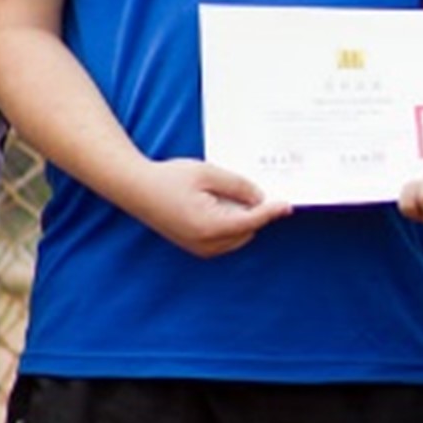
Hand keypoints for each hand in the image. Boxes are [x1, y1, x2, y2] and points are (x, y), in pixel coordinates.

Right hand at [124, 158, 293, 257]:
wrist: (136, 188)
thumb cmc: (169, 178)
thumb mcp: (207, 174)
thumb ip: (237, 186)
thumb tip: (259, 198)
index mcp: (211, 226)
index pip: (252, 221)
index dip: (271, 211)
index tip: (287, 205)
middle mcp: (207, 244)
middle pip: (247, 231)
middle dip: (254, 213)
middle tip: (251, 189)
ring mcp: (199, 248)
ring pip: (237, 237)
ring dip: (241, 219)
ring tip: (226, 195)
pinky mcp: (194, 247)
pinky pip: (224, 239)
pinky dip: (229, 224)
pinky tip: (218, 204)